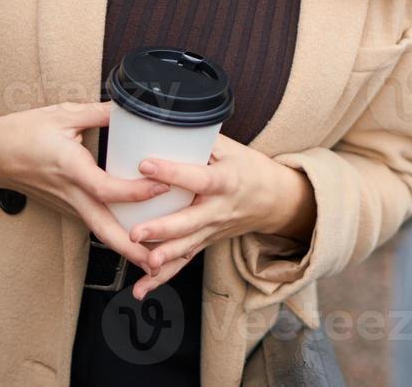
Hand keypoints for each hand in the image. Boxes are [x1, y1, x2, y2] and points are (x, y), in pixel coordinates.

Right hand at [0, 101, 167, 271]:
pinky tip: (137, 232)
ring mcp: (66, 205)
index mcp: (69, 168)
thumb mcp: (63, 114)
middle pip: (102, 228)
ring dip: (124, 246)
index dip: (134, 192)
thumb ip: (100, 112)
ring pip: (98, 230)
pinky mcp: (66, 207)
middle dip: (130, 247)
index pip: (104, 189)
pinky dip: (114, 233)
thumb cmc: (23, 133)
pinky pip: (93, 223)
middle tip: (158, 261)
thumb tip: (132, 107)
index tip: (161, 187)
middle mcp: (69, 193)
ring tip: (156, 256)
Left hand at [123, 134, 311, 299]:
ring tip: (144, 263)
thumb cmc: (250, 169)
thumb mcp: (231, 149)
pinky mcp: (205, 243)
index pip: (198, 177)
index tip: (145, 164)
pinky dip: (162, 279)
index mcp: (226, 181)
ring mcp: (213, 230)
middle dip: (163, 229)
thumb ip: (199, 140)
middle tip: (137, 232)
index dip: (173, 172)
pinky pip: (183, 263)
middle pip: (190, 221)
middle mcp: (219, 209)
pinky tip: (141, 289)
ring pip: (187, 247)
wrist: (275, 200)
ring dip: (164, 258)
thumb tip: (165, 122)